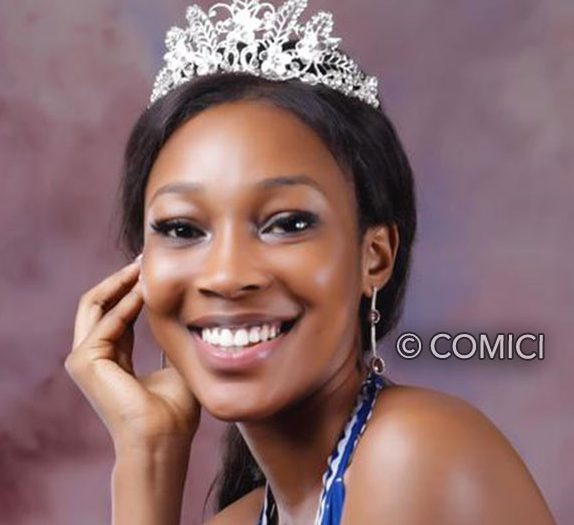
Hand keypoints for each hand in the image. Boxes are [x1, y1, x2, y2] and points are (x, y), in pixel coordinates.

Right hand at [65, 258, 200, 451]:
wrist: (163, 438)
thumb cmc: (174, 409)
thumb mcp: (175, 361)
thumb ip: (170, 335)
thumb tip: (185, 308)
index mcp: (114, 357)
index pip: (117, 312)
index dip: (133, 287)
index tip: (152, 267)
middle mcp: (95, 356)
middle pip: (100, 303)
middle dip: (122, 278)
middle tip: (144, 257)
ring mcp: (84, 359)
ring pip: (94, 305)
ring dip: (119, 283)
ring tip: (142, 265)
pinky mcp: (85, 361)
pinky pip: (104, 321)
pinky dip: (124, 303)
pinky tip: (144, 291)